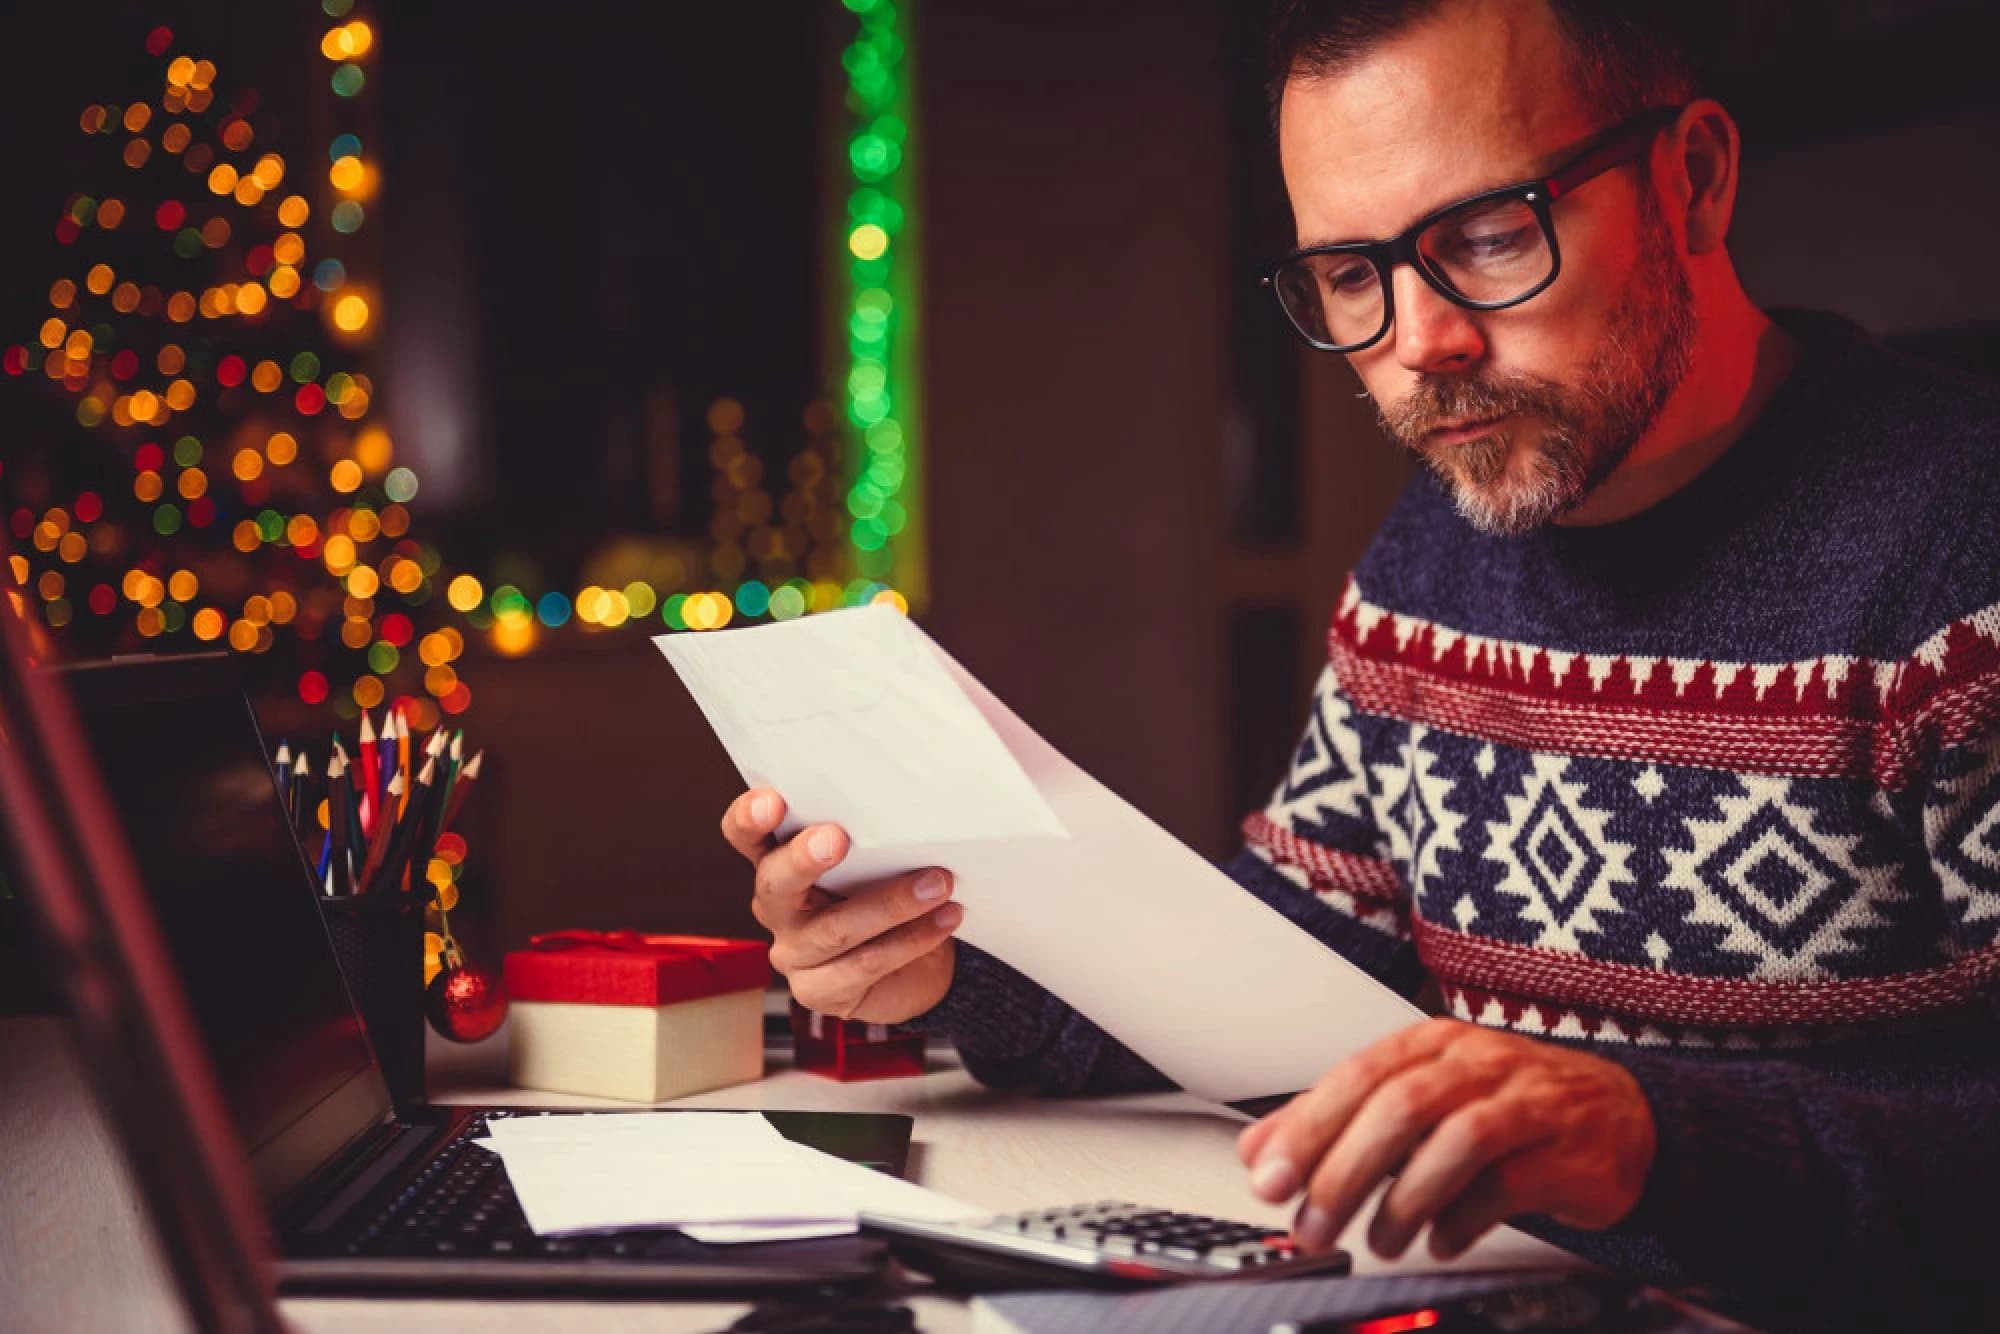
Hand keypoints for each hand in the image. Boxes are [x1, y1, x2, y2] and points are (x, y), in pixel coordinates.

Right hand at [720, 787, 961, 1024]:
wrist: (917, 965)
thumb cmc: (888, 893)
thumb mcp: (875, 859)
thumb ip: (871, 838)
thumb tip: (909, 810)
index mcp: (777, 861)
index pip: (746, 835)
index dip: (749, 818)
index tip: (771, 801)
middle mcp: (776, 907)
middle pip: (775, 882)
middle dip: (804, 859)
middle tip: (836, 839)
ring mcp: (793, 953)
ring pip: (834, 929)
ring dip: (892, 903)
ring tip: (937, 883)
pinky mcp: (819, 992)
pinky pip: (866, 964)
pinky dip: (913, 939)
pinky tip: (945, 919)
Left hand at [1237, 1018, 1654, 1261]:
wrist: (1620, 1117)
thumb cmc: (1504, 1105)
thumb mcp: (1418, 1098)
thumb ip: (1337, 1121)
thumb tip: (1258, 1151)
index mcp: (1431, 1043)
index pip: (1356, 1075)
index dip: (1308, 1127)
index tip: (1268, 1178)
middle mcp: (1477, 1062)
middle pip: (1400, 1107)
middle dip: (1345, 1172)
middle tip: (1312, 1226)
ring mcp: (1526, 1102)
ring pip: (1454, 1141)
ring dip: (1403, 1201)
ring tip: (1377, 1241)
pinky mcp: (1567, 1150)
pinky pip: (1508, 1184)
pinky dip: (1463, 1219)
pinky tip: (1438, 1243)